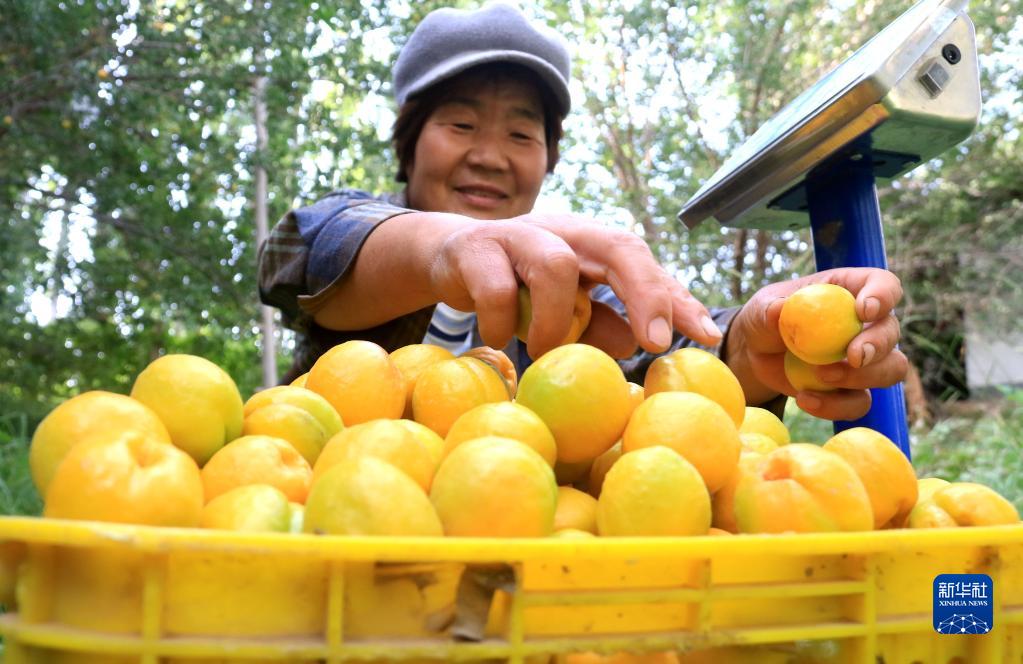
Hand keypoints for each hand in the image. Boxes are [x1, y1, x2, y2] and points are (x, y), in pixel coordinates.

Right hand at [429, 212, 721, 358]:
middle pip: (619, 246)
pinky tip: (499, 340)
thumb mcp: (563, 306)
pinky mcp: (475, 249)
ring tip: (545, 354)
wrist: (445, 255)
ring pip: (556, 266)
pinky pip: (498, 288)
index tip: (707, 336)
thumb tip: (633, 345)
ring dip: (557, 322)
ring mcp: (518, 234)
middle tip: (654, 344)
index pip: (645, 264)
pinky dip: (503, 323)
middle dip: (645, 294)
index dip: (677, 299)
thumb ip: (597, 321)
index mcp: (590, 243)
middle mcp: (563, 230)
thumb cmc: (515, 284)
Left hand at [726, 268, 907, 420]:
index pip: (884, 284)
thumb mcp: (760, 308)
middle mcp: (866, 324)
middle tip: (853, 357)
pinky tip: (804, 399)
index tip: (864, 311)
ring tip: (822, 375)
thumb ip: (770, 309)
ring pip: (890, 370)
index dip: (883, 295)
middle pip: (891, 331)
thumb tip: (779, 310)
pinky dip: (835, 405)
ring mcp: (864, 358)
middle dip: (877, 345)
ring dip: (863, 377)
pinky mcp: (852, 389)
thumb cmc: (765, 319)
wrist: (758, 354)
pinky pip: (859, 403)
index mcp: (850, 291)